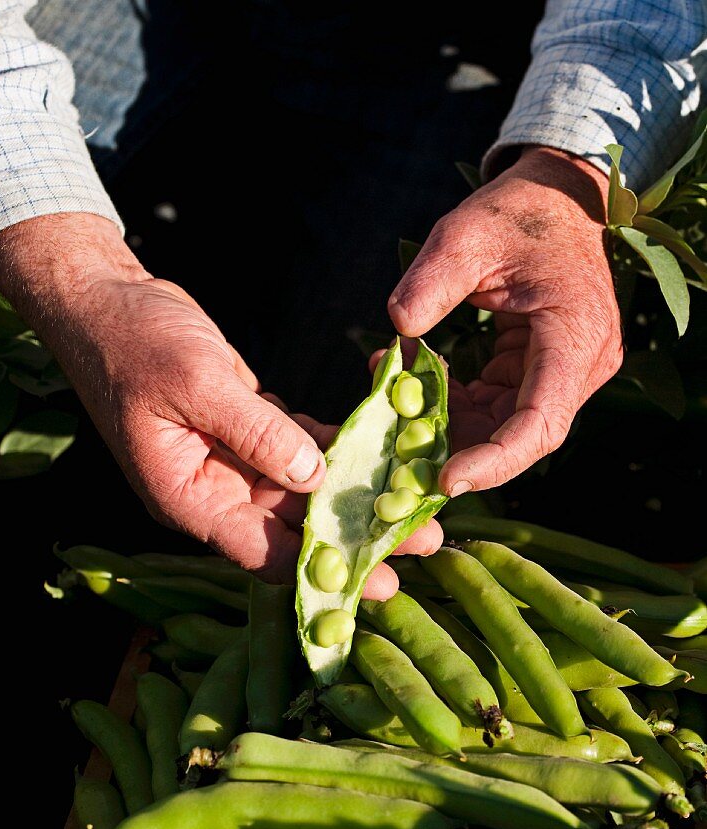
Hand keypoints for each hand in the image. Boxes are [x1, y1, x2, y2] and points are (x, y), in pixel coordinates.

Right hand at [0, 214, 437, 595]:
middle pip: (292, 529)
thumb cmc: (134, 341)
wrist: (104, 300)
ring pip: (302, 491)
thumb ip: (256, 432)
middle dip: (356, 536)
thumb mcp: (197, 381)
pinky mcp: (244, 429)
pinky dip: (335, 450)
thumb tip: (314, 475)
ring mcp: (229, 462)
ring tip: (416, 501)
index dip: (322, 569)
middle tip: (421, 541)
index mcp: (188, 497)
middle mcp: (212, 490)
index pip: (262, 553)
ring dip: (356, 495)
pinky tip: (382, 451)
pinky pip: (297, 448)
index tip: (378, 581)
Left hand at [388, 147, 622, 493]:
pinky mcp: (542, 371)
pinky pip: (498, 407)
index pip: (540, 423)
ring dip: (451, 426)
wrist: (558, 197)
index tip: (445, 482)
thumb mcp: (466, 234)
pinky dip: (457, 404)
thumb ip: (431, 281)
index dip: (494, 461)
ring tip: (396, 403)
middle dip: (459, 450)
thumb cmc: (519, 211)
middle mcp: (581, 366)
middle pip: (521, 437)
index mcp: (575, 337)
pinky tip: (417, 381)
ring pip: (505, 427)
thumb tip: (397, 330)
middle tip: (399, 455)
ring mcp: (565, 372)